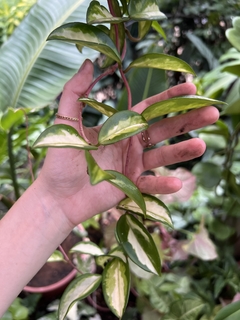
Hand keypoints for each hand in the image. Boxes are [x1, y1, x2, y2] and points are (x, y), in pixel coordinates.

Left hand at [36, 59, 218, 226]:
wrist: (56, 195)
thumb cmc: (60, 160)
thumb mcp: (65, 122)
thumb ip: (74, 93)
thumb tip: (88, 63)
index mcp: (119, 127)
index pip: (150, 109)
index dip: (170, 98)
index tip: (192, 88)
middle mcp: (131, 144)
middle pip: (164, 129)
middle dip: (188, 120)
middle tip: (212, 113)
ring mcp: (133, 165)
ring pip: (163, 155)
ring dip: (182, 151)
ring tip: (201, 145)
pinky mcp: (132, 186)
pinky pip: (150, 184)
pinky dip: (162, 184)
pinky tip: (177, 182)